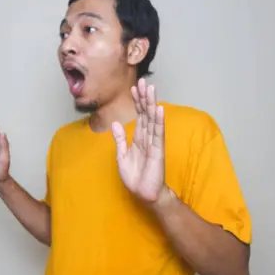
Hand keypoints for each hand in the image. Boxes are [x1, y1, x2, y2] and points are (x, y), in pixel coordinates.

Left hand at [112, 79, 165, 201]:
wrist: (144, 193)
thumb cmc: (135, 177)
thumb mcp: (122, 156)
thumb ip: (120, 139)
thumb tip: (115, 123)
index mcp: (138, 138)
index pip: (139, 116)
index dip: (137, 102)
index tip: (134, 88)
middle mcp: (147, 137)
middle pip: (146, 113)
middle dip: (144, 98)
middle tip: (143, 81)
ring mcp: (153, 143)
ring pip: (153, 119)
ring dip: (151, 104)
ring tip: (151, 89)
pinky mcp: (158, 150)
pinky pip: (158, 133)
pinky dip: (158, 121)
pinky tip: (159, 109)